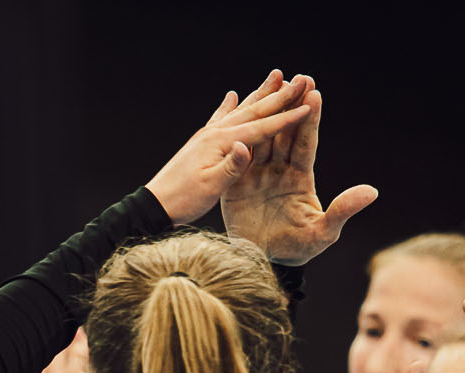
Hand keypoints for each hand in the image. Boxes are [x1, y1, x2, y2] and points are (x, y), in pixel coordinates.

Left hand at [145, 75, 314, 226]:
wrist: (155, 203)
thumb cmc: (183, 199)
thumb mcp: (210, 188)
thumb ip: (231, 167)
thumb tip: (245, 147)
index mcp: (221, 142)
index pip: (261, 128)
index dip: (286, 118)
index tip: (308, 106)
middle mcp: (215, 132)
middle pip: (254, 110)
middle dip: (280, 96)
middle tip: (301, 79)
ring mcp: (207, 134)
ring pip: (240, 109)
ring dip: (259, 93)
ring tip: (276, 77)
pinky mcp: (201, 141)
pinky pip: (219, 118)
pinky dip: (229, 105)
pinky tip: (233, 94)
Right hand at [219, 72, 376, 265]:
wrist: (263, 263)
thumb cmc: (298, 250)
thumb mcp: (324, 232)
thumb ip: (344, 210)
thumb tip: (371, 192)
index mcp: (301, 177)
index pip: (306, 143)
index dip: (310, 120)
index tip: (316, 94)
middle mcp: (279, 170)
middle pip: (285, 132)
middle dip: (291, 104)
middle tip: (297, 76)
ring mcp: (257, 174)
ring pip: (262, 136)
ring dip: (266, 111)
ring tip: (271, 83)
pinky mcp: (236, 182)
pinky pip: (236, 155)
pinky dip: (237, 134)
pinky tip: (238, 111)